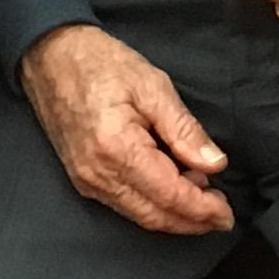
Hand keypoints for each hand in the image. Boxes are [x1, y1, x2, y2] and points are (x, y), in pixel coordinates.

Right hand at [20, 24, 232, 233]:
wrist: (51, 56)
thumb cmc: (102, 64)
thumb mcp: (154, 87)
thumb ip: (185, 131)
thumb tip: (215, 164)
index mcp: (117, 150)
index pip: (169, 196)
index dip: (202, 210)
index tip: (228, 215)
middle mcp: (98, 175)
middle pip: (153, 216)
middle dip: (191, 221)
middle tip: (222, 214)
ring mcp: (86, 180)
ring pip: (138, 215)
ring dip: (173, 214)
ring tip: (204, 196)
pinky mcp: (82, 178)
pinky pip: (123, 204)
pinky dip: (152, 204)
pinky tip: (173, 187)